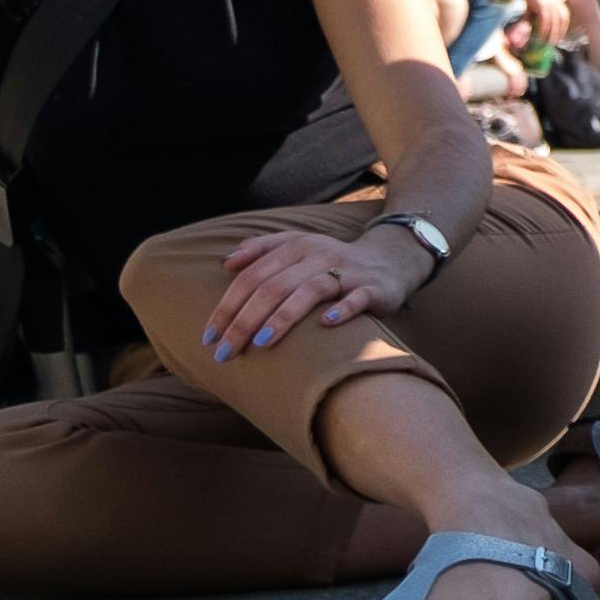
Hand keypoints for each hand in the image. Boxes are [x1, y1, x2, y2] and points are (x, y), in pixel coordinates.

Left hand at [204, 216, 430, 360]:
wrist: (391, 259)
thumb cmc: (332, 261)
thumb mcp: (298, 247)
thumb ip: (262, 249)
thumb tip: (226, 261)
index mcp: (296, 246)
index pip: (252, 276)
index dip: (227, 306)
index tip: (208, 338)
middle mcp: (319, 255)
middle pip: (274, 286)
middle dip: (244, 321)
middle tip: (224, 354)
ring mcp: (348, 271)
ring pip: (310, 290)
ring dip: (282, 317)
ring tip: (261, 344)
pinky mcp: (373, 287)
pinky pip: (357, 297)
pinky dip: (342, 309)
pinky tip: (327, 323)